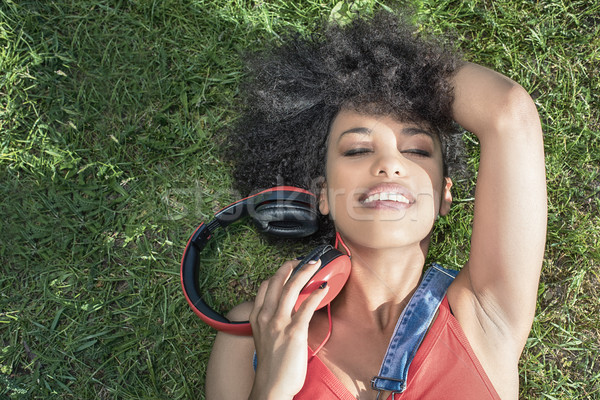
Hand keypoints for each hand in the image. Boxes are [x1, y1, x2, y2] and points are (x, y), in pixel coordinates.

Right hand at [248, 258, 329, 399]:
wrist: (271, 386)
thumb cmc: (272, 365)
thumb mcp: (265, 337)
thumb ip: (272, 321)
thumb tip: (287, 311)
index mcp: (257, 317)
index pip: (265, 287)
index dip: (278, 274)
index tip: (290, 268)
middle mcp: (266, 316)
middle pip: (277, 282)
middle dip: (291, 267)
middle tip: (304, 260)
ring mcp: (279, 323)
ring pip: (291, 289)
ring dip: (305, 273)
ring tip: (315, 264)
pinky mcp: (294, 332)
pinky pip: (306, 306)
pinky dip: (316, 294)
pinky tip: (323, 288)